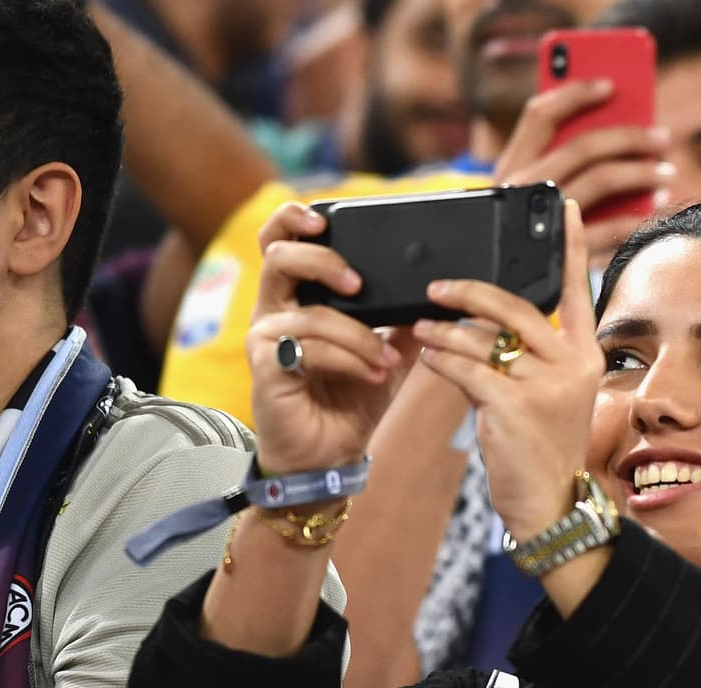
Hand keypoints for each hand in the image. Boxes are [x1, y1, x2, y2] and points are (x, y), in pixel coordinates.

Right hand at [246, 203, 421, 473]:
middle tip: (357, 282)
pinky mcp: (266, 367)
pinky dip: (347, 358)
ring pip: (308, 312)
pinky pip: (307, 348)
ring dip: (357, 334)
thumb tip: (434, 290)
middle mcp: (275, 311)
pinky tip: (372, 373)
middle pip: (278, 256)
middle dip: (322, 260)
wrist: (331, 455)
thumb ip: (402, 320)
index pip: (281, 241)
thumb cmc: (350, 401)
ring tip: (385, 358)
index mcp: (298, 298)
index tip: (324, 218)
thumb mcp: (386, 352)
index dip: (293, 219)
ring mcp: (266, 339)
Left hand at [413, 201, 601, 540]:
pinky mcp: (515, 407)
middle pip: (517, 307)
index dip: (568, 249)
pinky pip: (466, 369)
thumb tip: (477, 320)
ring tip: (422, 328)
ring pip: (485, 338)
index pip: (576, 292)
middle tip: (437, 287)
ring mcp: (547, 386)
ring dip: (445, 331)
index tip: (562, 208)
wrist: (550, 504)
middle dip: (470, 292)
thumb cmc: (542, 448)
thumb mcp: (547, 396)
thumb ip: (525, 355)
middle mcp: (572, 365)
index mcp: (585, 356)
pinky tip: (426, 357)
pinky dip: (441, 360)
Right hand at [494, 80, 670, 261]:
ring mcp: (540, 218)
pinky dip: (636, 217)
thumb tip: (614, 135)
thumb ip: (552, 167)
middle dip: (630, 136)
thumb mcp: (523, 199)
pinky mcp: (559, 250)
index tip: (611, 85)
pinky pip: (608, 228)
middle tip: (662, 138)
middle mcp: (521, 187)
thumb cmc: (519, 240)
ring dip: (642, 172)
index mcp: (509, 167)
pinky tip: (655, 208)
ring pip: (602, 178)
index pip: (540, 114)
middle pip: (584, 145)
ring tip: (666, 172)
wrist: (492, 295)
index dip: (576, 92)